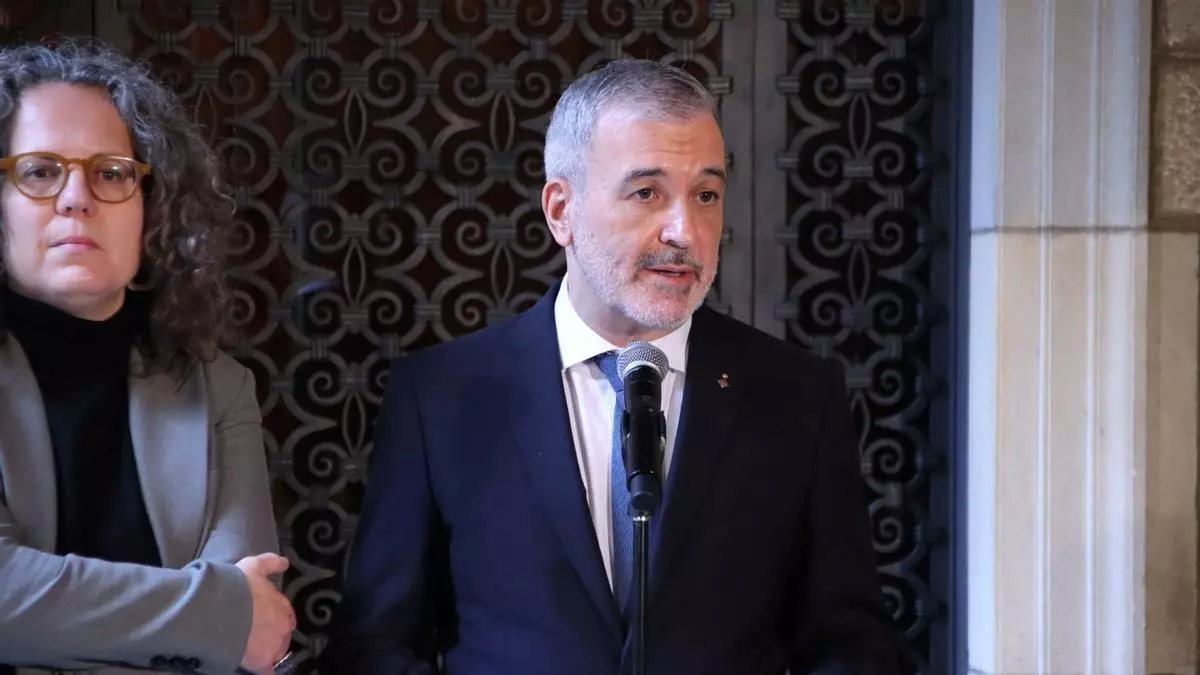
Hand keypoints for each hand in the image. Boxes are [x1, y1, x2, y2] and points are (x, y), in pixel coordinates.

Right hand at [236, 553, 294, 673]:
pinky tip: (260, 670)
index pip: (285, 613)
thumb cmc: (237, 586)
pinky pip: (267, 670)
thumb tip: (285, 563)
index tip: (264, 618)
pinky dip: (264, 671)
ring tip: (252, 649)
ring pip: (276, 651)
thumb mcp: (254, 566)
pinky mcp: (262, 661)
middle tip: (257, 634)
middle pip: (282, 633)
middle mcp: (283, 625)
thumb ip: (270, 563)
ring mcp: (274, 645)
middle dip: (273, 634)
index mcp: (282, 604)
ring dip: (268, 651)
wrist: (221, 609)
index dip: (274, 616)